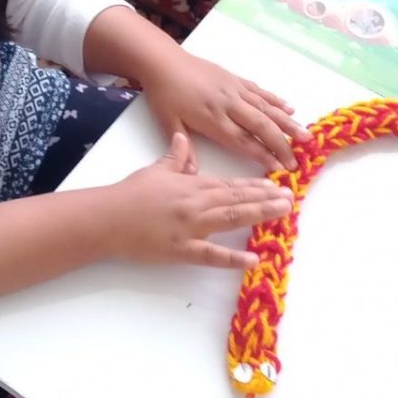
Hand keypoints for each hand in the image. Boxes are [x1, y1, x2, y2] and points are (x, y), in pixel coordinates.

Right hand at [102, 132, 293, 268]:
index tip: (277, 184)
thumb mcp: (155, 170)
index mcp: (192, 184)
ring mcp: (190, 227)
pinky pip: (211, 254)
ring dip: (259, 215)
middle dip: (266, 198)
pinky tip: (253, 259)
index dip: (256, 185)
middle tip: (291, 197)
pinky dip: (232, 258)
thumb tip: (184, 138)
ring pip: (232, 218)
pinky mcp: (181, 250)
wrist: (106, 217)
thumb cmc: (129, 194)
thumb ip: (175, 157)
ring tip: (283, 213)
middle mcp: (196, 203)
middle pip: (238, 199)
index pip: (230, 183)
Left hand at [140, 51, 309, 172]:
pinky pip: (260, 91)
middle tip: (298, 160)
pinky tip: (290, 109)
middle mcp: (229, 104)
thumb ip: (183, 148)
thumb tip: (194, 173)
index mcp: (212, 119)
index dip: (263, 155)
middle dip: (282, 144)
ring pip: (267, 108)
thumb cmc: (164, 94)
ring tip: (306, 136)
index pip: (243, 141)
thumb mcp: (168, 123)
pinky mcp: (235, 78)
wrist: (163, 60)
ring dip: (287, 123)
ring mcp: (235, 89)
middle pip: (261, 126)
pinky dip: (276, 100)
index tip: (279, 168)